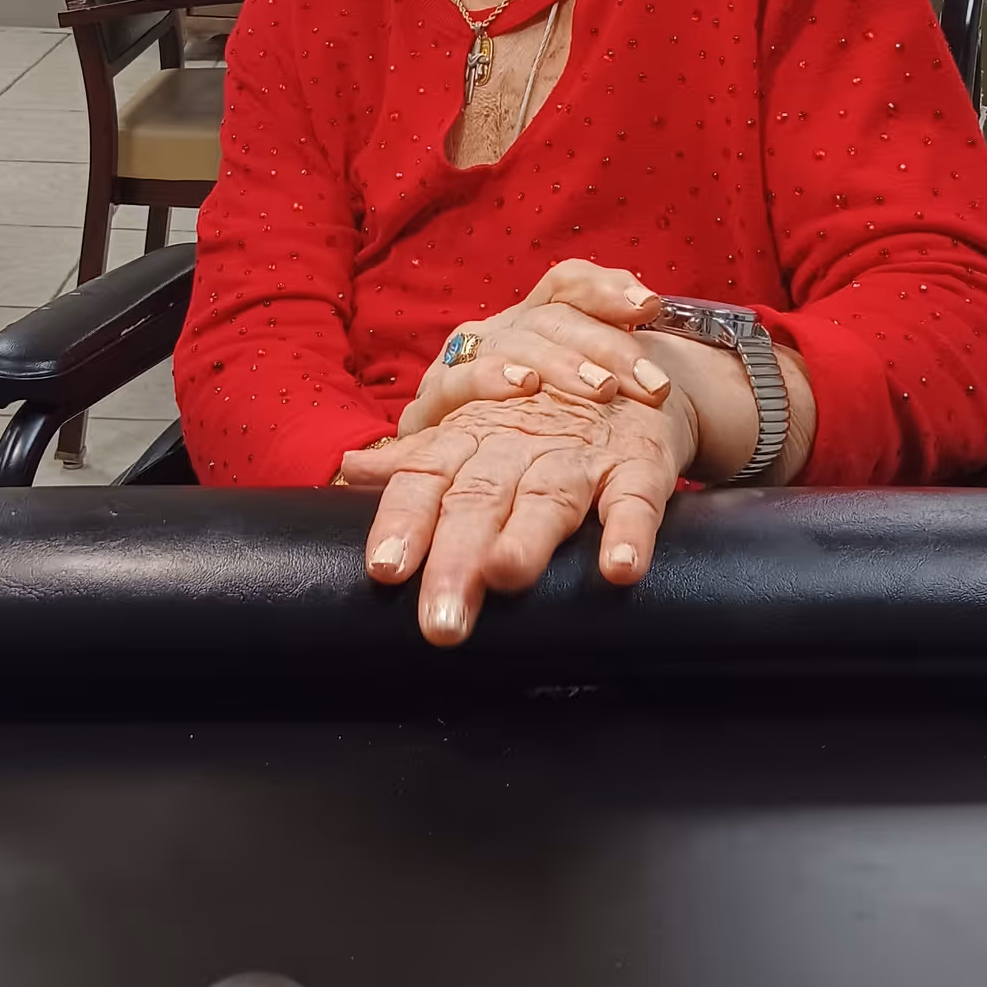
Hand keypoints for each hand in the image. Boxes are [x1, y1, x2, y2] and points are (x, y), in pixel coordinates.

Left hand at [344, 382, 697, 645]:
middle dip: (457, 557)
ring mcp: (579, 452)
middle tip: (440, 621)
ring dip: (529, 538)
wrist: (629, 365)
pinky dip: (630, 531)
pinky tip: (621, 567)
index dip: (404, 521)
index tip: (384, 568)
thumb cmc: (535, 411)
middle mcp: (518, 444)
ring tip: (505, 574)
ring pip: (549, 496)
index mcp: (470, 439)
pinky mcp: (639, 461)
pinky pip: (636, 498)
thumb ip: (416, 459)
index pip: (425, 481)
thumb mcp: (472, 426)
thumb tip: (347, 472)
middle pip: (480, 499)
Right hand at [397, 259, 674, 439]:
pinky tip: (522, 384)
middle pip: (551, 319)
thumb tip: (655, 318)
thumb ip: (614, 366)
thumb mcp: (583, 407)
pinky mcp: (427, 408)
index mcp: (533, 323)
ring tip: (602, 387)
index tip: (651, 307)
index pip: (567, 283)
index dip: (607, 288)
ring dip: (559, 363)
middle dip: (606, 347)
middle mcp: (497, 335)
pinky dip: (485, 378)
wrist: (466, 490)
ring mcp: (459, 365)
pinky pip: (453, 382)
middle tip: (652, 383)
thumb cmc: (540, 442)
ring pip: (511, 345)